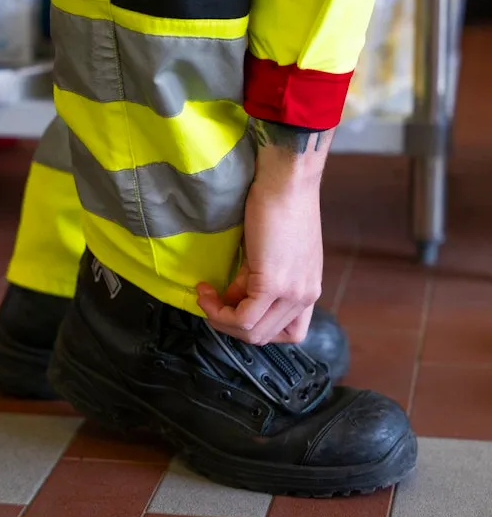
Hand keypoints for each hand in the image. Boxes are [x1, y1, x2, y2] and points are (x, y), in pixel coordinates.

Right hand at [197, 163, 322, 344]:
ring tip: (206, 294)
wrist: (285, 181)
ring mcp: (292, 292)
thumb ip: (254, 280)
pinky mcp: (273, 284)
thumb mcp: (271, 252)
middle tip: (211, 300)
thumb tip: (232, 297)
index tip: (235, 306)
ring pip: (253, 332)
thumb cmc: (279, 203)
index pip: (291, 333)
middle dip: (231, 324)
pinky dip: (220, 311)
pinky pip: (243, 317)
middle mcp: (306, 295)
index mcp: (310, 289)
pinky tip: (207, 291)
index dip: (258, 327)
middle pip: (265, 336)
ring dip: (222, 320)